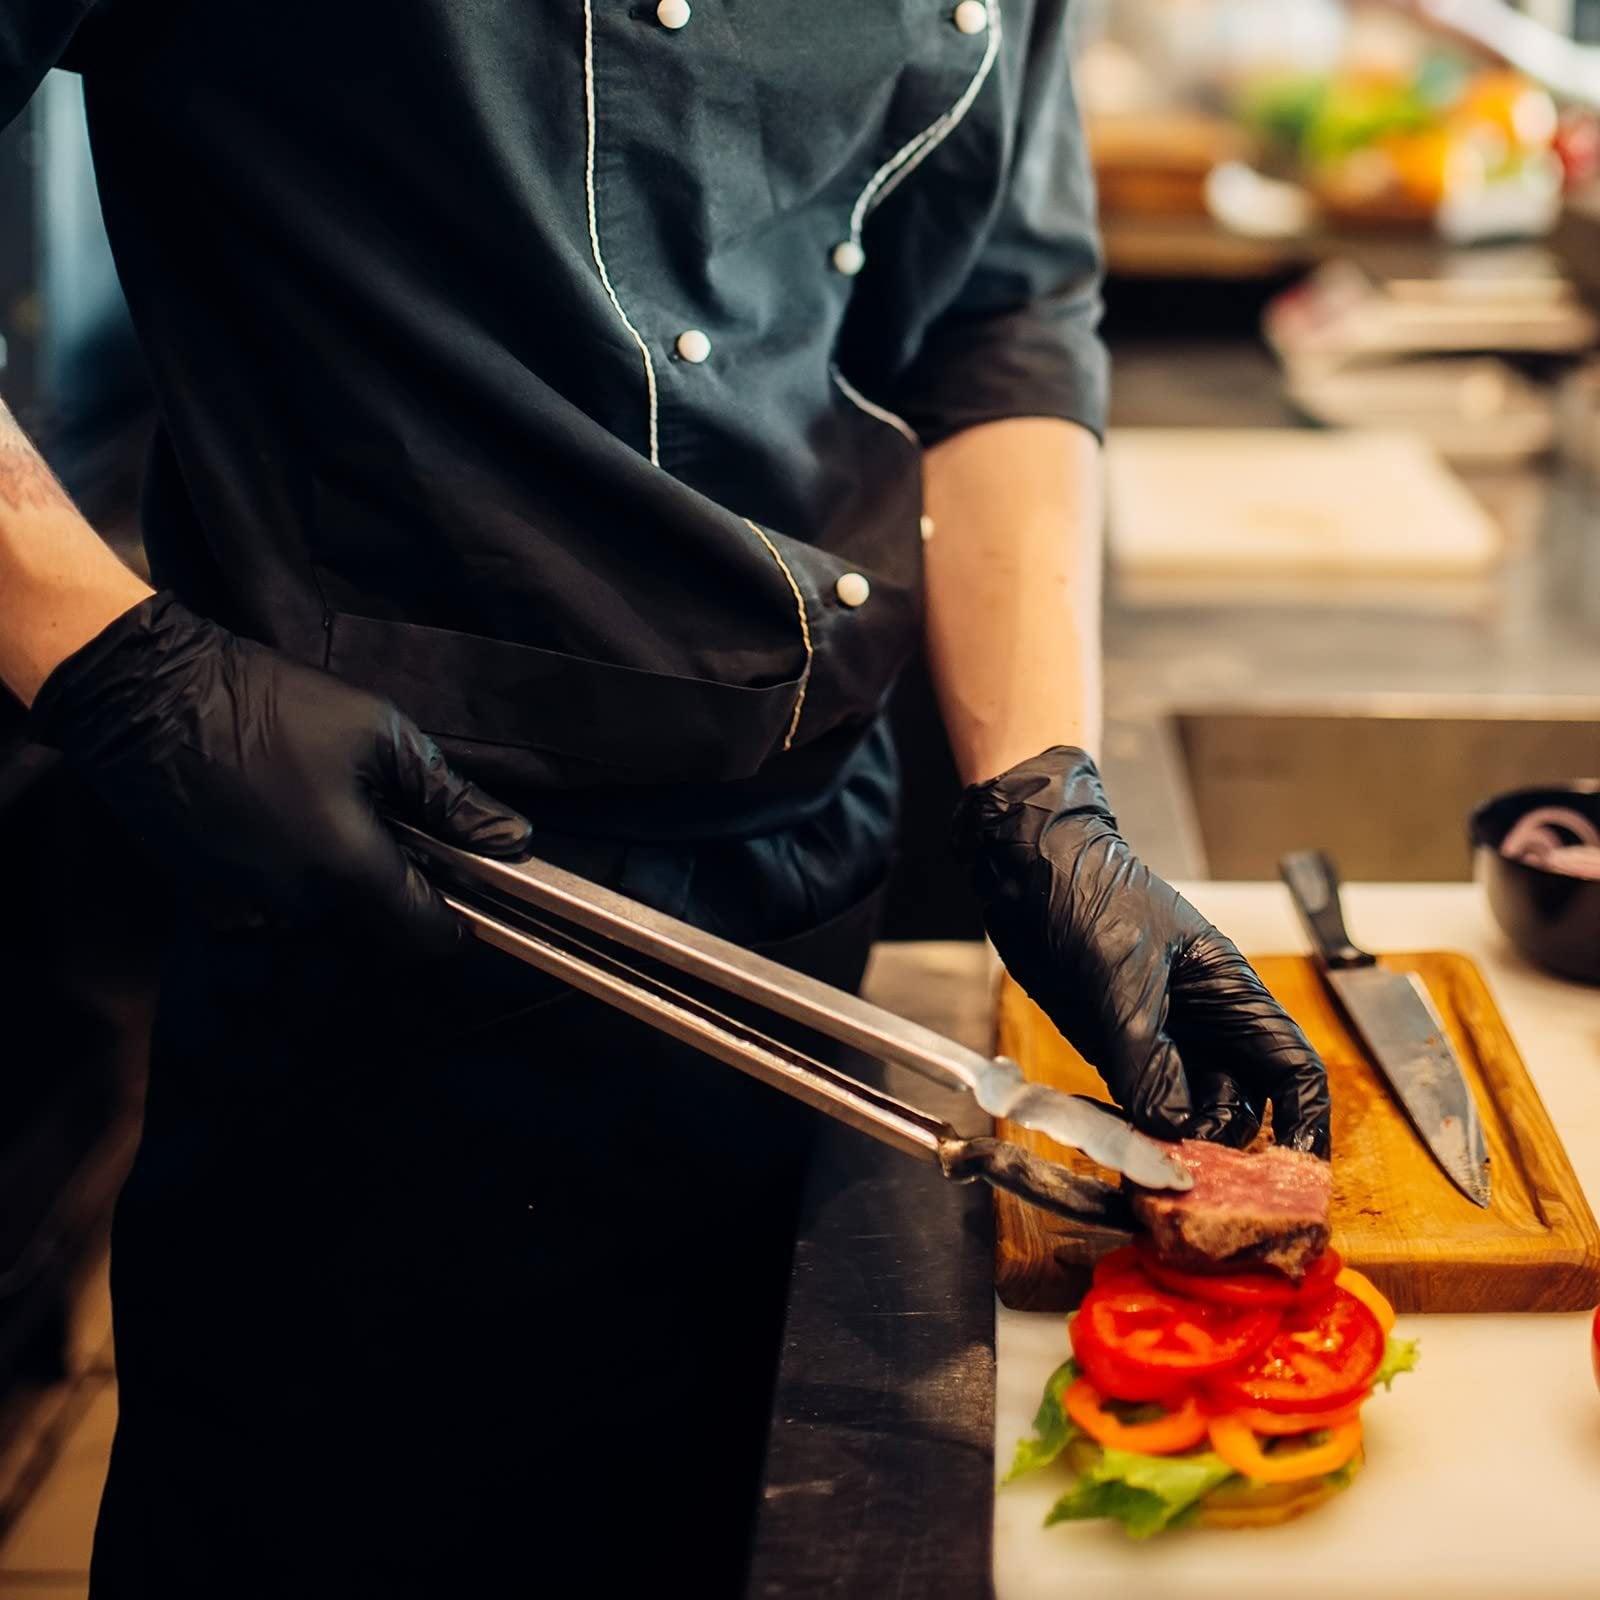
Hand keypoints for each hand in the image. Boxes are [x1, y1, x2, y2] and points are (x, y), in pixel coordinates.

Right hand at [30, 593, 531, 954]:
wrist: (149, 697)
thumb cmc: (272, 704)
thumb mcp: (380, 734)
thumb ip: (450, 798)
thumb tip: (512, 839)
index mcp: (349, 871)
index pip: (425, 938)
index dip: (455, 920)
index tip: (464, 891)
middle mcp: (298, 911)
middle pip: (377, 937)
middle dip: (398, 899)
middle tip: (395, 835)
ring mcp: (247, 916)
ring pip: (326, 931)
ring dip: (344, 896)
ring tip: (333, 822)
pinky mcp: (208, 908)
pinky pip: (275, 920)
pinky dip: (294, 891)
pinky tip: (285, 831)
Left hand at [954, 746, 1329, 1155]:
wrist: (1024, 868)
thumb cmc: (1086, 893)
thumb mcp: (1122, 974)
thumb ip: (1147, 1055)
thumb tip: (1172, 1129)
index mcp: (1231, 993)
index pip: (1291, 1069)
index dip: (1304, 1126)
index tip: (1295, 1177)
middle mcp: (1204, 1025)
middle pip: (1240, 1107)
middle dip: (1226, 1149)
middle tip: (1193, 1185)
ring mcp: (1160, 1040)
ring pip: (1188, 1114)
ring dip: (1174, 1146)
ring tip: (1149, 1173)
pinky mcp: (1116, 1051)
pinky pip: (1140, 1107)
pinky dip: (1134, 1134)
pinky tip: (1117, 1149)